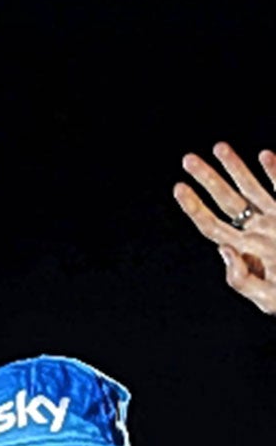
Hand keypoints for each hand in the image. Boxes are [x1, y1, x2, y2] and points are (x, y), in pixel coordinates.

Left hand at [173, 141, 275, 314]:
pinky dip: (275, 172)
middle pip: (226, 201)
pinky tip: (264, 155)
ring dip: (236, 168)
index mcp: (244, 251)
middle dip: (207, 179)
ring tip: (220, 147)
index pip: (211, 225)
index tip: (179, 188)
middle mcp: (257, 232)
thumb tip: (223, 250)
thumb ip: (241, 278)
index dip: (194, 207)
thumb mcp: (266, 298)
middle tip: (189, 159)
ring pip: (252, 189)